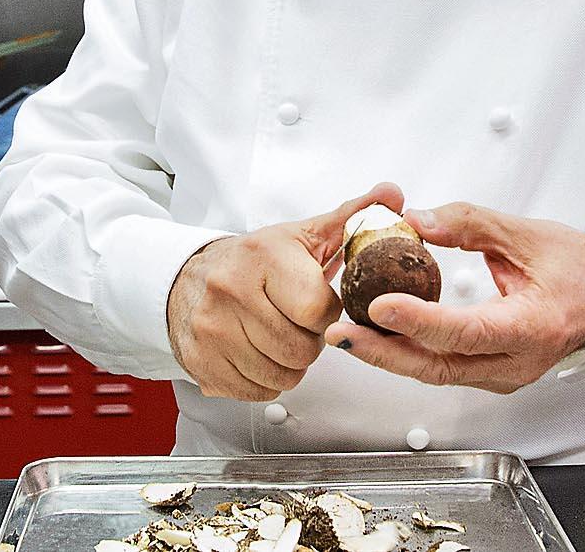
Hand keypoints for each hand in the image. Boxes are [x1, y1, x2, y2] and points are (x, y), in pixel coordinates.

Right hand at [167, 183, 404, 400]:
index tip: (317, 302)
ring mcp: (212, 329)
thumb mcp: (305, 234)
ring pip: (282, 375)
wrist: (192, 277)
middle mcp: (232, 291)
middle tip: (296, 321)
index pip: (316, 310)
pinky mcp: (202, 362)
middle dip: (309, 340)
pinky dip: (267, 379)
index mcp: (263, 257)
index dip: (326, 313)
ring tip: (279, 333)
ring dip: (290, 363)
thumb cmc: (257, 260)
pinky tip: (260, 351)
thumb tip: (392, 194)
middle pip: (301, 349)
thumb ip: (353, 216)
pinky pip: (257, 391)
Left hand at [323, 202, 584, 394]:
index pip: (466, 331)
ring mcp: (503, 374)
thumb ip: (469, 223)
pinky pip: (443, 367)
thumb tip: (417, 219)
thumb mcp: (526, 233)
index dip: (419, 320)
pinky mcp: (491, 372)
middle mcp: (516, 362)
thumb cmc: (577, 267)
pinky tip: (380, 335)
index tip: (379, 304)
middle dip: (384, 352)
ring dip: (390, 355)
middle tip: (342, 332)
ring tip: (348, 333)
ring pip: (436, 372)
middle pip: (439, 366)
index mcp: (533, 326)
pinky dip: (408, 352)